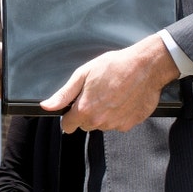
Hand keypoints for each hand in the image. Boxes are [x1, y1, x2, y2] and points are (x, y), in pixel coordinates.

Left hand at [40, 34, 178, 133]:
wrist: (146, 66)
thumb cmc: (115, 65)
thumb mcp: (84, 74)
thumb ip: (64, 94)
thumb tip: (47, 106)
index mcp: (85, 109)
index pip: (67, 126)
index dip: (69, 115)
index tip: (74, 106)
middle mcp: (99, 121)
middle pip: (85, 124)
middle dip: (87, 112)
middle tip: (97, 93)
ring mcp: (116, 124)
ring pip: (102, 124)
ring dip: (103, 113)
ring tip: (112, 93)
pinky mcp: (130, 124)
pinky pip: (118, 123)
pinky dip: (118, 114)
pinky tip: (123, 98)